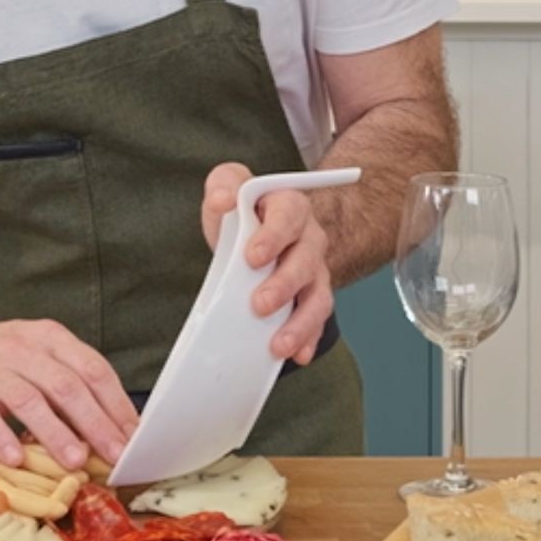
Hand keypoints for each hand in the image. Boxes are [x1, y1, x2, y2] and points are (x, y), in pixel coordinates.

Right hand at [0, 317, 138, 468]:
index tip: (134, 436)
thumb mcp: (39, 358)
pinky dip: (2, 437)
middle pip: (66, 386)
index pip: (92, 369)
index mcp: (50, 339)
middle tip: (115, 455)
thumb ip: (71, 386)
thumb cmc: (1, 360)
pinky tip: (16, 459)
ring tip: (76, 462)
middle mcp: (23, 350)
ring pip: (29, 400)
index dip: (116, 404)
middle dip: (96, 424)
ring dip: (55, 433)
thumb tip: (113, 429)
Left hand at [201, 162, 333, 364]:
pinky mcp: (310, 299)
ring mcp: (314, 272)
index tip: (252, 256)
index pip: (289, 216)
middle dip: (284, 285)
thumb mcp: (230, 186)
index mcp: (290, 207)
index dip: (273, 236)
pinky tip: (297, 355)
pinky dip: (308, 339)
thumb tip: (222, 200)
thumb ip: (225, 184)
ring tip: (279, 344)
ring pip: (318, 297)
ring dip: (300, 322)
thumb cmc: (245, 211)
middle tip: (259, 304)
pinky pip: (317, 321)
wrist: (261, 233)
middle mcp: (309, 240)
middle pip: (307, 261)